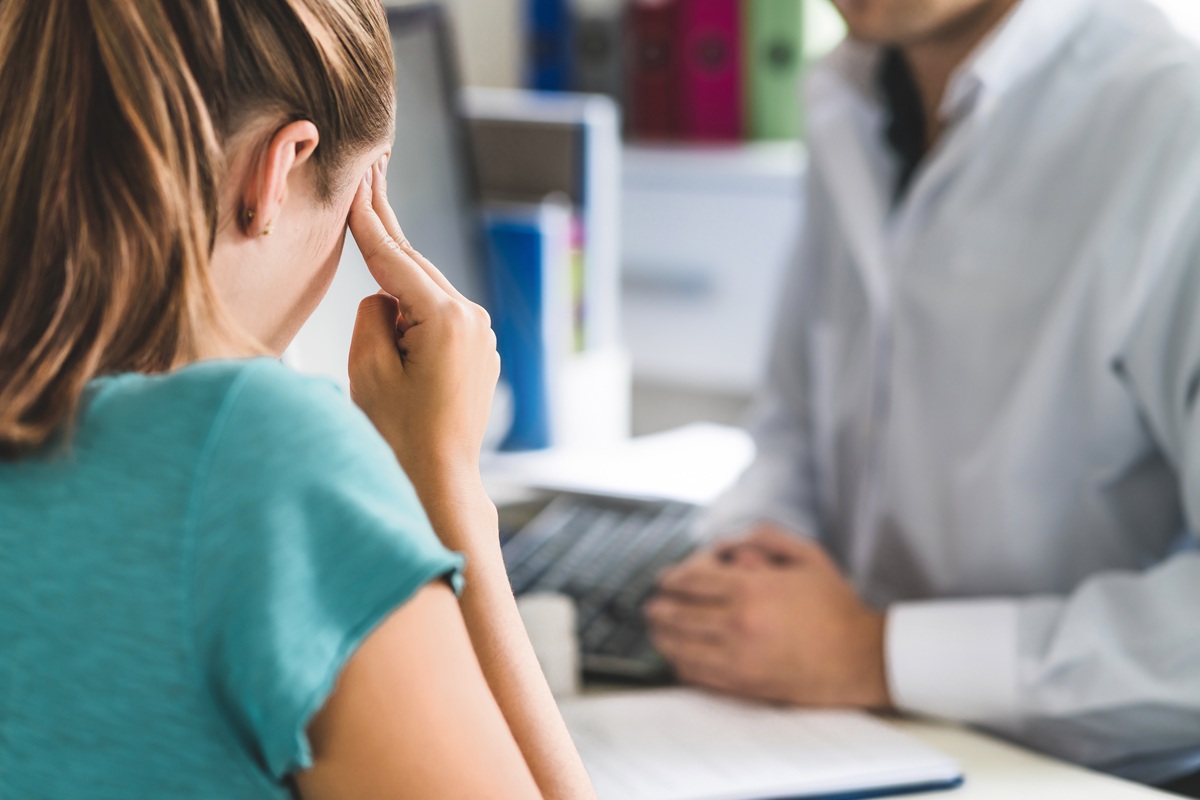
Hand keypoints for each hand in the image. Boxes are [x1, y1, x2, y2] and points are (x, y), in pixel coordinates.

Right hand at [347, 157, 499, 492]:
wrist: (439, 481)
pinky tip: (394, 302)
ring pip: (426, 292)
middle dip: (386, 231)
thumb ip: (372, 314)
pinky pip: (439, 316)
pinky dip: (415, 308)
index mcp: (445, 318)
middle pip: (415, 267)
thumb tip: (385, 296)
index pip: (393, 259)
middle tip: (371, 176)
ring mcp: (481, 336)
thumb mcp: (368, 370)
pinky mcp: (479, 352)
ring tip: (375, 235)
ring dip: (398, 280)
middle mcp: (472, 319)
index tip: (358, 182)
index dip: (369, 221)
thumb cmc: (399, 434)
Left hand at [645, 525, 891, 708]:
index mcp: (752, 588)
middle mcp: (739, 622)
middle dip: (659, 608)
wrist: (860, 657)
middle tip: (652, 606)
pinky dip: (680, 662)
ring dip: (662, 635)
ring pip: (680, 645)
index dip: (671, 579)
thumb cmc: (834, 605)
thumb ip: (764, 538)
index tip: (664, 580)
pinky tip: (677, 655)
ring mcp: (738, 656)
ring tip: (656, 630)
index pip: (692, 581)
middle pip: (678, 613)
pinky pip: (696, 673)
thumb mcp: (806, 555)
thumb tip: (726, 544)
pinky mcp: (743, 683)